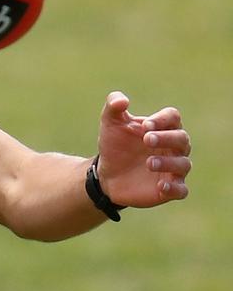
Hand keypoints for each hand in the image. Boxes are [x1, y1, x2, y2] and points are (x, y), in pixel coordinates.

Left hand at [96, 91, 191, 208]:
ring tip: (149, 163)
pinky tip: (161, 186)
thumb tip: (122, 100)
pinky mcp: (170, 189)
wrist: (107, 174)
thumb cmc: (115, 144)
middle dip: (166, 138)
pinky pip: (181, 190)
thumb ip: (113, 105)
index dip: (162, 119)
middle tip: (146, 140)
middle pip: (182, 138)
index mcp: (162, 127)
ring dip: (168, 162)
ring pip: (183, 164)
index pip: (173, 117)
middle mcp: (173, 147)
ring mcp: (173, 168)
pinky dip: (174, 188)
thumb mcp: (110, 123)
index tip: (145, 126)